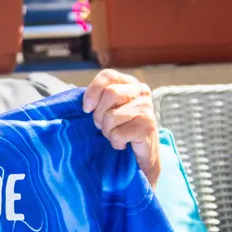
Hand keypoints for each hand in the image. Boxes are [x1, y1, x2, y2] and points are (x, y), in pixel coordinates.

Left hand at [82, 69, 160, 186]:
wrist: (140, 156)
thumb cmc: (121, 129)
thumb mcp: (107, 108)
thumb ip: (98, 99)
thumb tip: (82, 103)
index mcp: (130, 83)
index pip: (108, 75)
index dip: (93, 91)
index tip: (86, 108)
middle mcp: (142, 91)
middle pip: (110, 94)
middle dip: (99, 115)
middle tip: (103, 126)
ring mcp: (147, 108)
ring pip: (112, 116)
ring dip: (108, 131)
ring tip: (116, 134)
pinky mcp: (148, 127)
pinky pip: (118, 134)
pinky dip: (116, 142)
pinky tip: (124, 143)